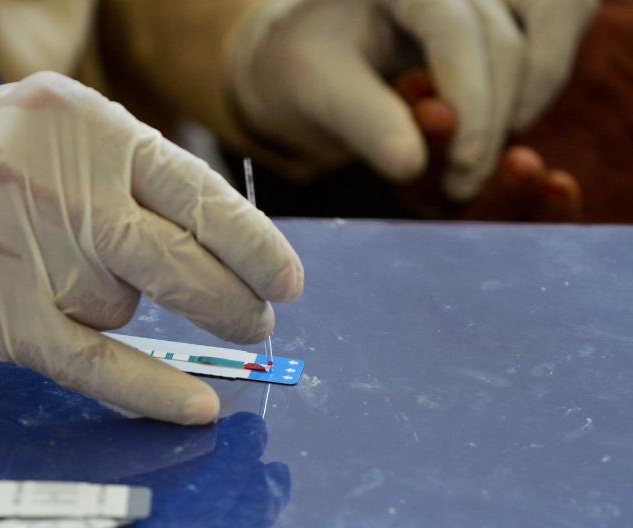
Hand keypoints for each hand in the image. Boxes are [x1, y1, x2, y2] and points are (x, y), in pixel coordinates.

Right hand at [0, 73, 303, 424]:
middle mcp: (57, 184)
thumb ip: (137, 178)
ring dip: (117, 306)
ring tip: (65, 274)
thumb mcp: (66, 130)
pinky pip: (91, 363)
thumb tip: (228, 252)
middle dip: (229, 302)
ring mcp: (20, 250)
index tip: (288, 283)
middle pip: (177, 263)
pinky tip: (196, 405)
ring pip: (121, 309)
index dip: (253, 247)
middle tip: (256, 323)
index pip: (197, 196)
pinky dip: (149, 389)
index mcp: (90, 128)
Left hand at [231, 0, 597, 199]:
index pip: (455, 31)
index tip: (463, 166)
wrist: (305, 58)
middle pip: (504, 40)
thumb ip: (364, 121)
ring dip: (521, 107)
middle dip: (492, 121)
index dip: (471, 101)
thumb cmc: (304, 68)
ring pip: (541, 36)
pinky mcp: (500, 12)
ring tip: (472, 167)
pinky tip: (495, 135)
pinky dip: (532, 89)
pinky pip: (547, 38)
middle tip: (461, 186)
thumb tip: (413, 165)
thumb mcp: (318, 92)